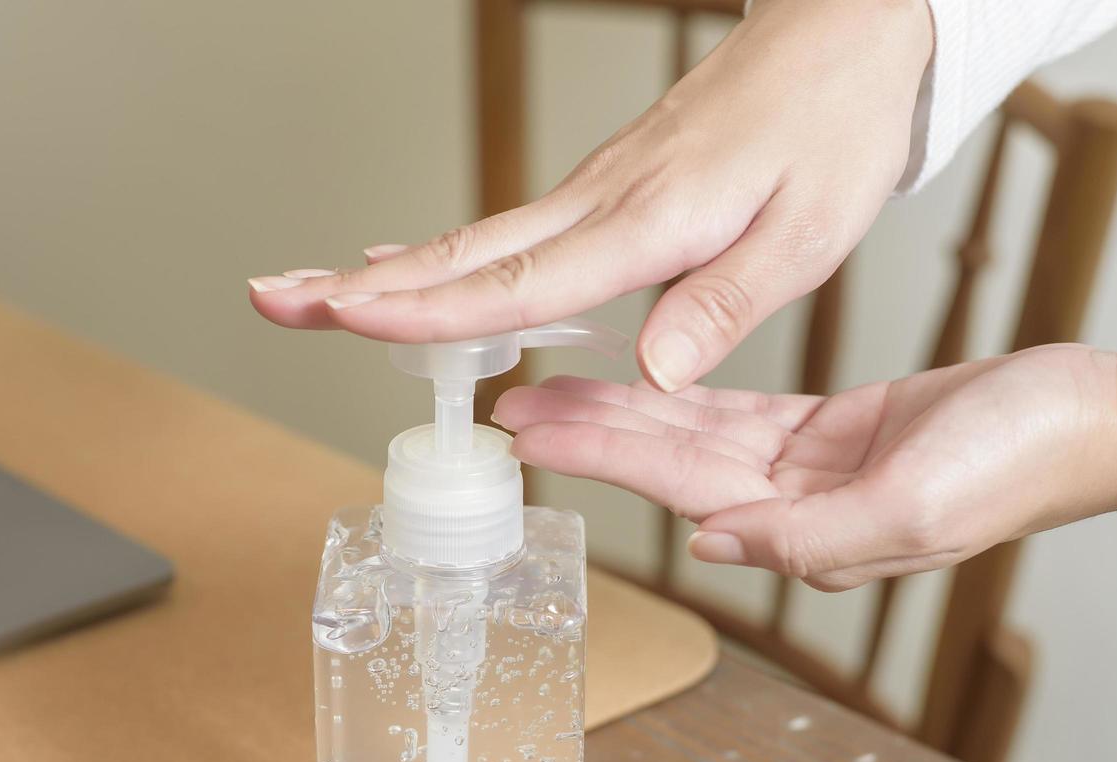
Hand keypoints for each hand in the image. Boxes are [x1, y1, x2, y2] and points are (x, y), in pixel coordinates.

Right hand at [248, 0, 932, 390]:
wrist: (844, 35)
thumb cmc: (833, 130)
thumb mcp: (810, 232)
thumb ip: (723, 304)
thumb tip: (653, 372)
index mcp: (650, 218)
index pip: (521, 278)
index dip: (430, 309)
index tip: (344, 317)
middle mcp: (602, 200)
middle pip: (462, 253)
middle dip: (361, 285)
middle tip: (272, 300)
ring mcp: (592, 189)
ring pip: (470, 240)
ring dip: (382, 275)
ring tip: (304, 297)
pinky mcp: (600, 189)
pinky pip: (503, 233)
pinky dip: (437, 258)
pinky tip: (403, 270)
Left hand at [493, 344, 1116, 590]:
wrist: (1082, 417)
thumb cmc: (1018, 464)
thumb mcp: (915, 508)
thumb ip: (810, 538)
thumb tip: (713, 544)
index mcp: (805, 533)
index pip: (677, 491)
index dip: (601, 459)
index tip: (534, 437)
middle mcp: (790, 508)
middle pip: (666, 463)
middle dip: (589, 434)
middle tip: (514, 407)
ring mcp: (804, 471)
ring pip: (690, 435)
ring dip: (623, 410)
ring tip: (551, 390)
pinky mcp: (824, 432)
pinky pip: (734, 412)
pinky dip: (683, 398)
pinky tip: (636, 384)